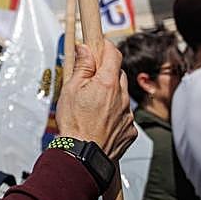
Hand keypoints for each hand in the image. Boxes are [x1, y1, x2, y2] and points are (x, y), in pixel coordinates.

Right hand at [55, 42, 135, 161]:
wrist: (83, 155)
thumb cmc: (74, 123)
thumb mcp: (70, 88)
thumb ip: (82, 66)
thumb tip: (85, 48)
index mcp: (107, 83)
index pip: (114, 54)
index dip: (106, 46)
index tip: (98, 45)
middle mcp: (122, 97)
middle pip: (118, 75)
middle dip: (106, 73)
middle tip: (90, 79)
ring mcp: (128, 114)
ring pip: (121, 95)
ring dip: (110, 94)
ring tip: (92, 106)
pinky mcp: (130, 130)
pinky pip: (124, 114)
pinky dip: (114, 113)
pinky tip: (100, 121)